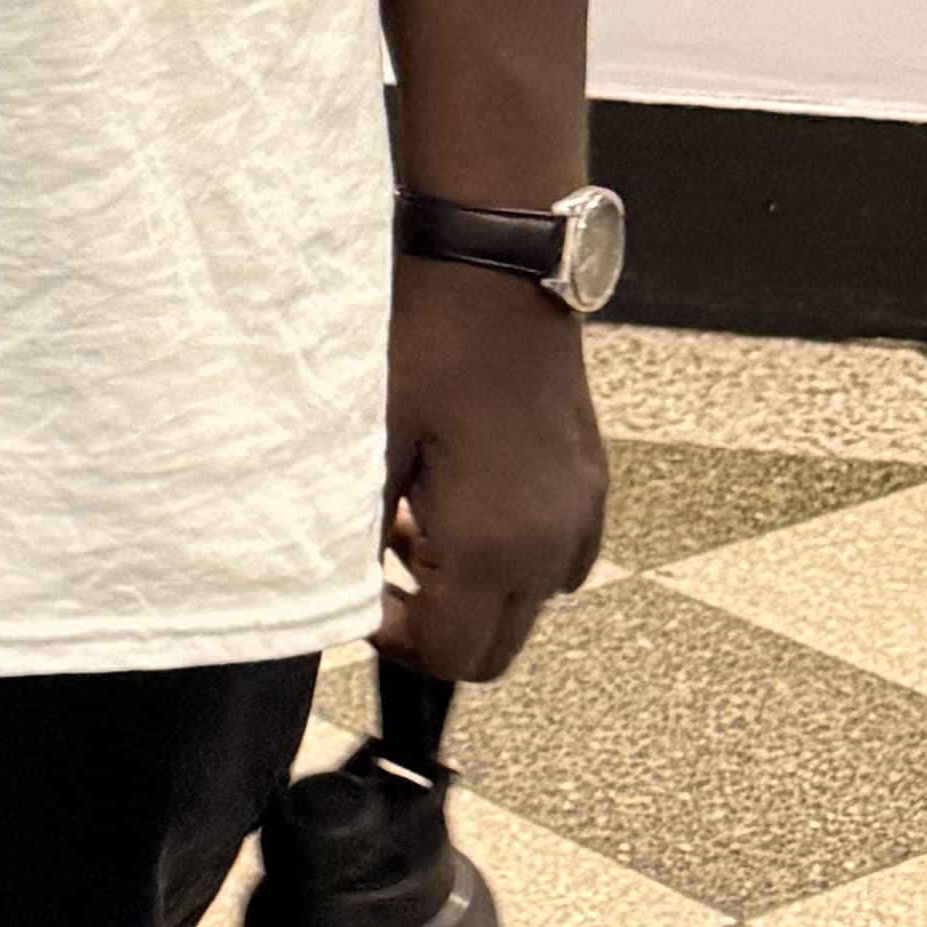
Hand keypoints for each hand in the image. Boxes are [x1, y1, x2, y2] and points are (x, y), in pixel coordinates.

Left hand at [382, 256, 607, 682]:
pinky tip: (459, 502)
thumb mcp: (367, 444)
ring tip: (412, 527)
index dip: (394, 644)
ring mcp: (580, 514)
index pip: (451, 657)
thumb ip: (354, 536)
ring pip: (526, 605)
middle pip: (495, 650)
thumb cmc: (427, 344)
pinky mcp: (589, 483)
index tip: (356, 600)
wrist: (494, 269)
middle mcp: (552, 544)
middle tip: (380, 574)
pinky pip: (555, 558)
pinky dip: (507, 557)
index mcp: (495, 546)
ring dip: (469, 594)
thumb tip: (338, 592)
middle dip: (433, 630)